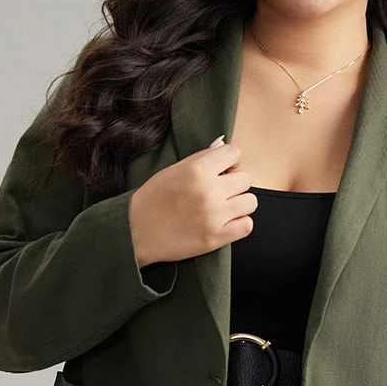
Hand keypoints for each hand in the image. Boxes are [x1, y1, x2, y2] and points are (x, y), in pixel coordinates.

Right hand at [130, 138, 257, 266]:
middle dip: (235, 183)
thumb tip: (222, 147)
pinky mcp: (216, 238)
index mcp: (197, 171)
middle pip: (245, 179)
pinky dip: (240, 223)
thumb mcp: (172, 171)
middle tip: (220, 191)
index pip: (234, 153)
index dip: (230, 161)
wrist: (136, 232)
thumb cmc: (153, 199)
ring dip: (240, 203)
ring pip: (250, 202)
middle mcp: (208, 191)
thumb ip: (200, 158)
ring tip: (224, 207)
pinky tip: (226, 222)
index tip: (222, 170)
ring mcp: (214, 216)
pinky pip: (247, 225)